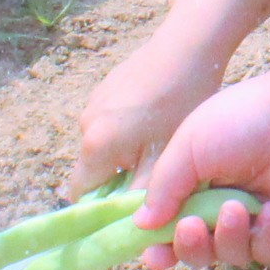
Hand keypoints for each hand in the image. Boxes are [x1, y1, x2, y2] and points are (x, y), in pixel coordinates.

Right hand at [74, 13, 237, 194]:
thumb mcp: (165, 157)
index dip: (103, 209)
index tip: (130, 211)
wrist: (188, 46)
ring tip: (162, 142)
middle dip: (120, 179)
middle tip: (156, 175)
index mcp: (95, 146)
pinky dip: (130, 129)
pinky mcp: (108, 85)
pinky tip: (160, 118)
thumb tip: (133, 223)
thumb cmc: (180, 103)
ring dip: (127, 153)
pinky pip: (113, 121)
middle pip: (94, 169)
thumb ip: (144, 194)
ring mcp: (94, 101)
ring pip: (105, 145)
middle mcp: (85, 124)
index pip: (81, 195)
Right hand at [129, 70, 269, 269]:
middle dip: (190, 247)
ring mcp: (260, 222)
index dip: (161, 248)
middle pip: (200, 252)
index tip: (153, 256)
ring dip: (228, 238)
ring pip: (233, 257)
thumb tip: (141, 225)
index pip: (173, 230)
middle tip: (191, 227)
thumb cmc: (242, 120)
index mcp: (199, 188)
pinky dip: (266, 238)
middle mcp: (227, 209)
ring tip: (235, 208)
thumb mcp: (188, 147)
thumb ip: (163, 187)